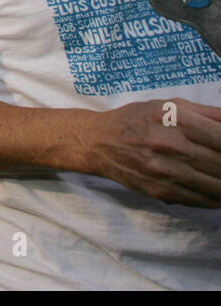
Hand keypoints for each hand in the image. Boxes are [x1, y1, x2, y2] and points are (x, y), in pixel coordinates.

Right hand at [84, 99, 220, 206]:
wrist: (97, 141)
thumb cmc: (136, 119)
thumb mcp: (169, 105)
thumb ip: (208, 113)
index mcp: (176, 120)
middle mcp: (171, 145)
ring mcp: (165, 171)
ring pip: (216, 186)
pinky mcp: (160, 190)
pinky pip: (199, 200)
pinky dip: (215, 199)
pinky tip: (218, 192)